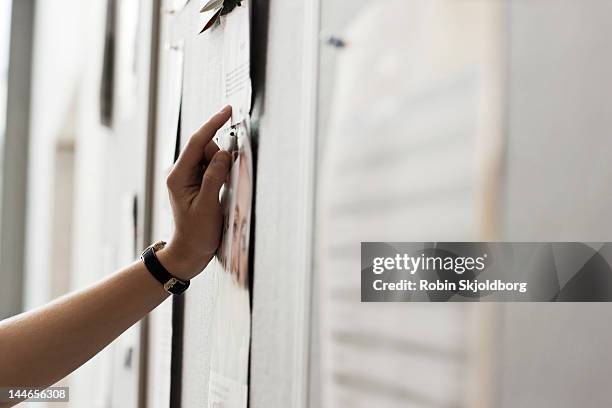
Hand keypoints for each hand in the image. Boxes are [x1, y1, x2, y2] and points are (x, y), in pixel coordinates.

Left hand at [157, 106, 232, 280]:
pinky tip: (219, 193)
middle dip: (220, 159)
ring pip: (212, 159)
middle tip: (223, 184)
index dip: (213, 124)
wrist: (189, 252)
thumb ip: (215, 177)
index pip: (197, 142)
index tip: (227, 110)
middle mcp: (181, 173)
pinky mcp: (197, 184)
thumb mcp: (207, 205)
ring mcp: (189, 178)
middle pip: (206, 149)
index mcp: (178, 175)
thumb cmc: (196, 233)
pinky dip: (220, 175)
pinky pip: (213, 169)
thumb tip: (224, 153)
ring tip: (219, 194)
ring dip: (221, 169)